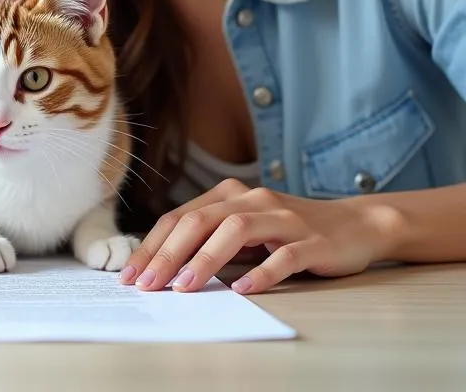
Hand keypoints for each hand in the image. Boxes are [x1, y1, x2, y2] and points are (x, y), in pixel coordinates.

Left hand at [119, 178, 396, 294]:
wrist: (355, 224)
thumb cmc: (288, 232)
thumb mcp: (244, 230)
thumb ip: (211, 239)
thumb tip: (164, 266)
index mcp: (229, 195)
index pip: (180, 217)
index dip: (153, 245)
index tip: (130, 274)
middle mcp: (252, 199)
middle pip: (200, 221)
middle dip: (168, 253)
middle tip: (147, 284)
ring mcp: (283, 218)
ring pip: (236, 231)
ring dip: (206, 259)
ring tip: (184, 287)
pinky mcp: (312, 240)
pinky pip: (283, 256)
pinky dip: (261, 272)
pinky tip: (243, 290)